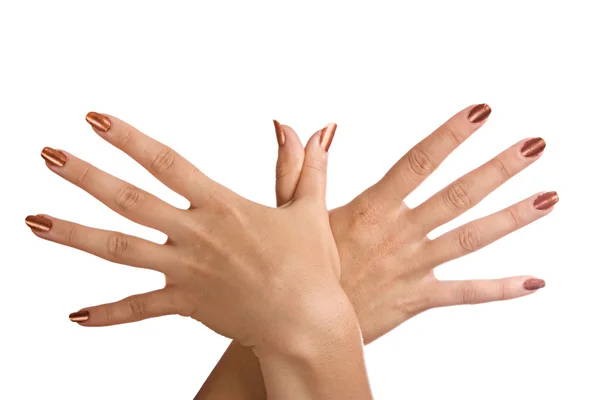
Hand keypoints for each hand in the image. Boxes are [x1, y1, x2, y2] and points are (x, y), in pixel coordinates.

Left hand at [26, 113, 372, 398]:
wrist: (307, 322)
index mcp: (222, 205)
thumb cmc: (311, 265)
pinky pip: (139, 310)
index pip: (167, 162)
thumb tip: (309, 127)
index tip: (95, 119)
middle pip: (128, 200)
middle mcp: (196, 234)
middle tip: (47, 155)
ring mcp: (186, 270)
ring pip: (119, 249)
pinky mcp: (186, 304)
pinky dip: (106, 314)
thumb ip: (303, 166)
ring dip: (73, 234)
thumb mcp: (309, 209)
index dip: (129, 139)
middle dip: (85, 175)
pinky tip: (75, 317)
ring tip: (33, 221)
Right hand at [276, 103, 555, 342]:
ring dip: (512, 218)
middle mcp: (400, 235)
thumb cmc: (299, 267)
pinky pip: (465, 293)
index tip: (481, 112)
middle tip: (536, 145)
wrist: (303, 325)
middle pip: (458, 196)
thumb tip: (303, 128)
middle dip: (499, 169)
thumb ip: (301, 166)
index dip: (450, 136)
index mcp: (372, 209)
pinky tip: (534, 282)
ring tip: (550, 198)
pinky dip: (500, 289)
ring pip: (471, 239)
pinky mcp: (418, 297)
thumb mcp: (295, 212)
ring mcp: (413, 267)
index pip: (418, 163)